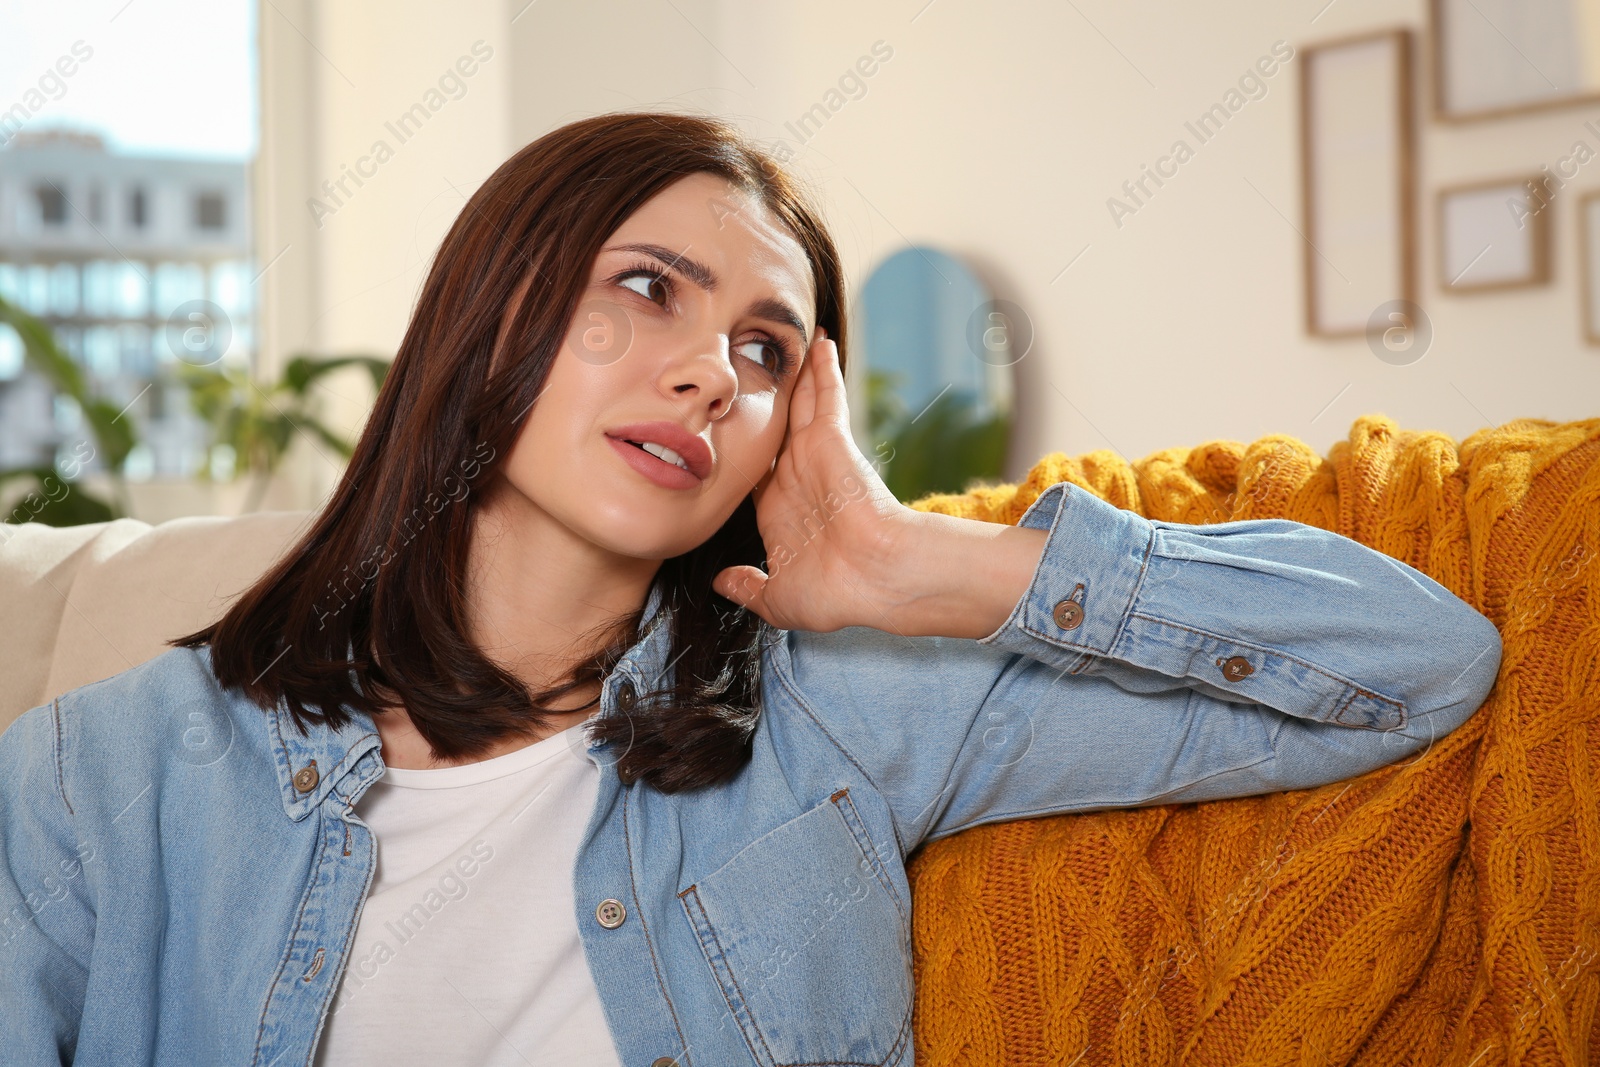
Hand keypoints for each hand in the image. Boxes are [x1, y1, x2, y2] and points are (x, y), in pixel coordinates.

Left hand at [712, 328, 914, 631]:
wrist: (875, 577)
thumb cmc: (836, 591)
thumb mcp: (778, 598)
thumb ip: (749, 587)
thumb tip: (720, 582)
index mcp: (779, 511)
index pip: (755, 470)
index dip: (741, 449)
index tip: (721, 431)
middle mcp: (796, 477)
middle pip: (777, 427)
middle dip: (768, 402)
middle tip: (752, 369)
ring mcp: (815, 456)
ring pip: (800, 404)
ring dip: (798, 375)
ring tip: (791, 341)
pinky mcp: (833, 439)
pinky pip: (826, 395)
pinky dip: (823, 369)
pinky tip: (820, 343)